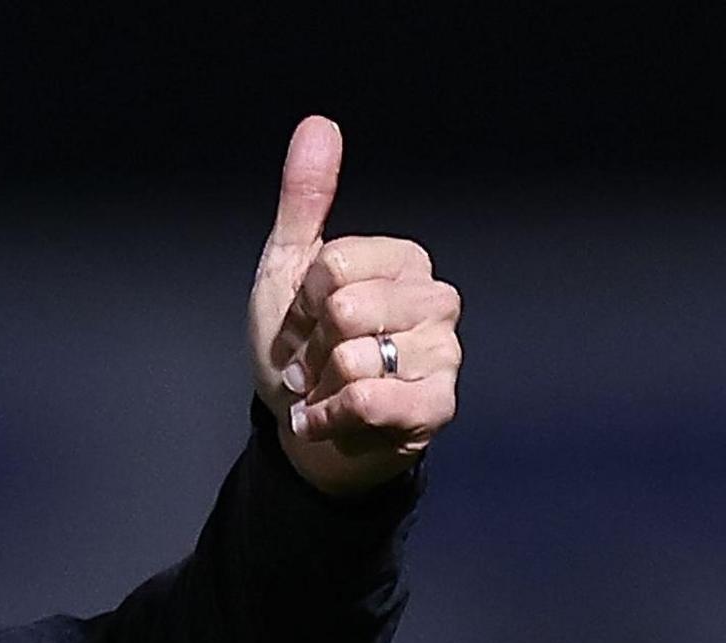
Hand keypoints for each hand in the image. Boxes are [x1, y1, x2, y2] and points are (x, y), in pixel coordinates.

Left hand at [248, 116, 461, 495]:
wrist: (304, 429)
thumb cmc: (300, 348)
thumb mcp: (288, 269)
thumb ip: (305, 200)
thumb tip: (318, 124)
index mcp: (404, 260)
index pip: (332, 266)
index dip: (299, 305)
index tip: (303, 323)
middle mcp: (436, 301)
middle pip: (344, 308)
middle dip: (308, 345)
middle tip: (313, 360)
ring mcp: (443, 354)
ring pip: (354, 357)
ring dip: (317, 384)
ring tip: (326, 388)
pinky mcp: (437, 406)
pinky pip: (370, 400)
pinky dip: (328, 417)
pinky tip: (329, 418)